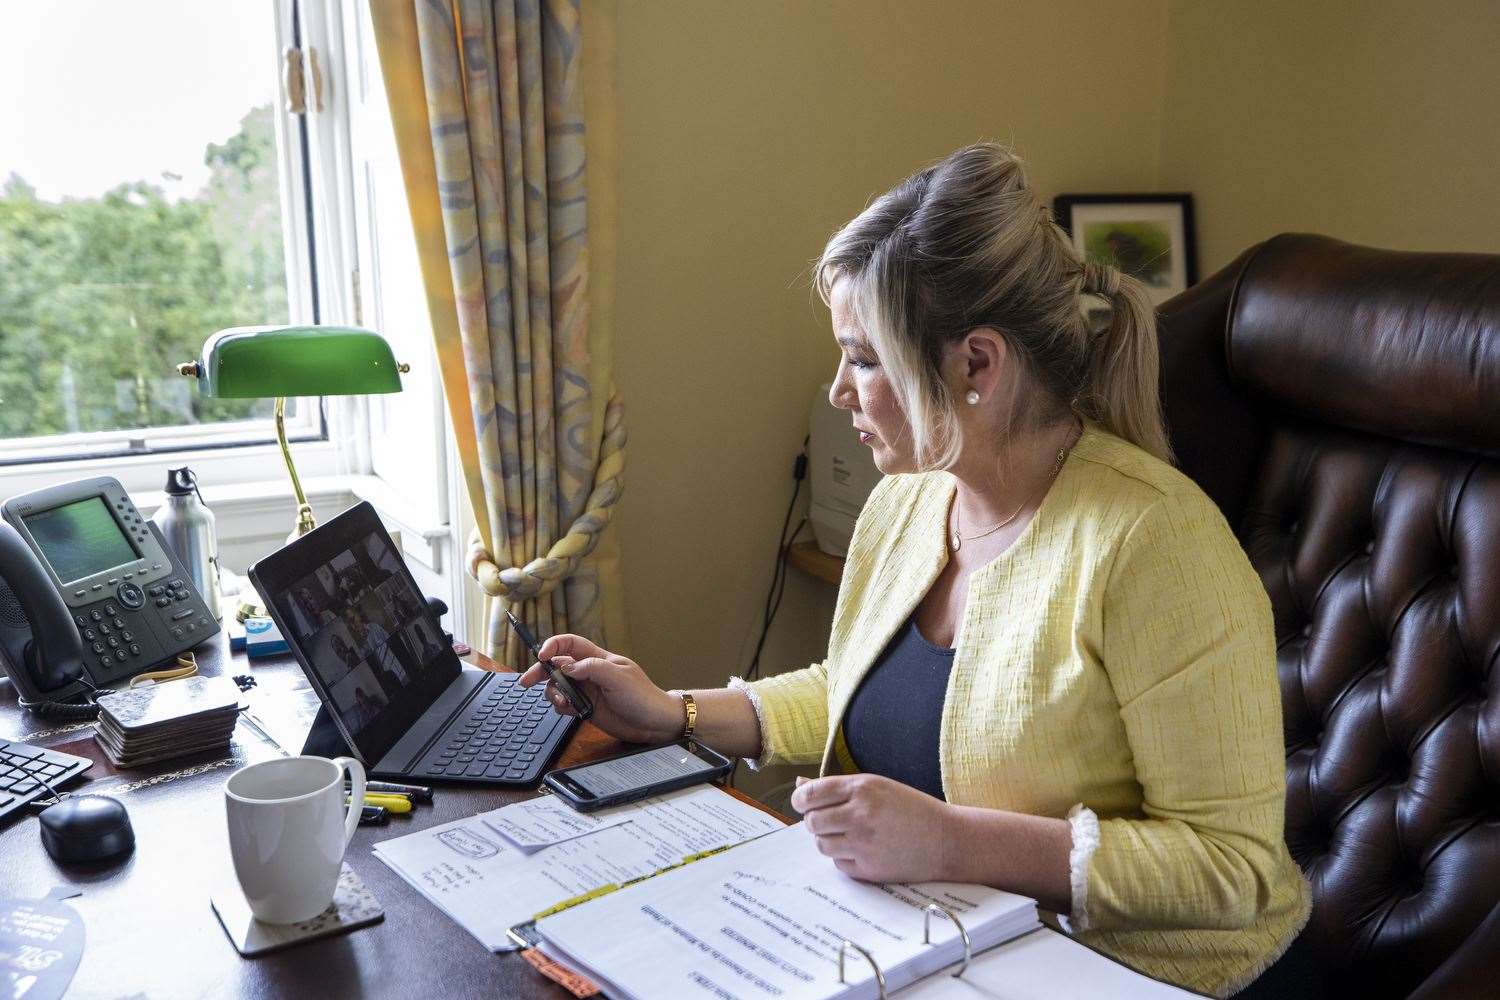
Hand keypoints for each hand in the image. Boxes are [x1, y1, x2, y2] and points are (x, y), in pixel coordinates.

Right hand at [517, 634, 682, 744]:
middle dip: (540, 671)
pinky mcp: (586, 708)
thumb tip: (566, 666)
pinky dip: (561, 707)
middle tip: (526, 682)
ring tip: (563, 703)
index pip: (570, 644)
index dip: (554, 645)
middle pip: (557, 666)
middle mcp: (589, 673)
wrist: (654, 723)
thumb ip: (592, 668)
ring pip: (558, 687)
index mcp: (598, 658)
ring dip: (553, 693)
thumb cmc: (642, 696)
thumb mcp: (619, 678)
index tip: (542, 655)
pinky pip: (565, 704)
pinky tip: (570, 711)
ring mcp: (587, 691)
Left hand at [792, 773, 957, 882]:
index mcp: (862, 788)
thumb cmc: (912, 809)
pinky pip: (838, 863)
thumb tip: (800, 783)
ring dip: (827, 839)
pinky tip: (862, 849)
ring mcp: (863, 844)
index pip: (811, 794)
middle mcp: (860, 815)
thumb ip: (838, 787)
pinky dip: (844, 857)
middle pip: (812, 821)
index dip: (800, 799)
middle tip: (829, 820)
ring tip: (846, 834)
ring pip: (821, 844)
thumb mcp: (878, 787)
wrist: (946, 840)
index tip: (802, 803)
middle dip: (815, 821)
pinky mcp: (868, 869)